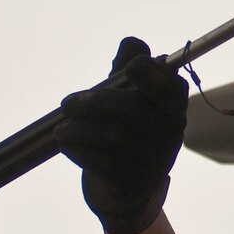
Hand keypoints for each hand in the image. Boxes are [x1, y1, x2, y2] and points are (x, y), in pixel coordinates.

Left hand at [57, 37, 187, 233]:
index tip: (130, 68)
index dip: (151, 73)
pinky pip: (100, 162)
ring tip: (61, 129)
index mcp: (172, 108)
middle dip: (94, 102)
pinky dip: (78, 150)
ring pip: (112, 137)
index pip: (171, 86)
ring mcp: (152, 161)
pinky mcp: (131, 183)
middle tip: (66, 104)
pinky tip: (68, 145)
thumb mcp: (129, 97)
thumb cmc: (127, 132)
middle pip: (132, 109)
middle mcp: (169, 134)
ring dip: (78, 129)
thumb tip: (131, 43)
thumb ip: (127, 68)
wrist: (126, 190)